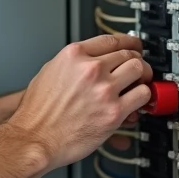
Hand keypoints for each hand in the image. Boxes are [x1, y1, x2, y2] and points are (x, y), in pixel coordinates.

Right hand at [8, 35, 152, 169]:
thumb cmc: (37, 112)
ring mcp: (104, 89)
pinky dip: (143, 97)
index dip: (128, 42)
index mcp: (73, 56)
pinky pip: (143, 95)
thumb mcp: (49, 72)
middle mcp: (90, 69)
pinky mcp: (114, 111)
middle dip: (136, 61)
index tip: (134, 45)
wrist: (35, 138)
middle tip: (137, 70)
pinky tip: (136, 102)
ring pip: (139, 70)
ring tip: (138, 84)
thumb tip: (94, 62)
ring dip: (142, 77)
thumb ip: (74, 64)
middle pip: (128, 53)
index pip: (111, 39)